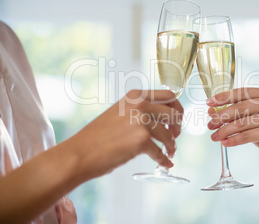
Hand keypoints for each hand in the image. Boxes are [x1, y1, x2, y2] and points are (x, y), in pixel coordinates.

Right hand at [65, 89, 182, 179]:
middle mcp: (140, 104)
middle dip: (178, 126)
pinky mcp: (141, 140)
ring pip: (169, 135)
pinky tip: (165, 163)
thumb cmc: (98, 136)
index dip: (177, 108)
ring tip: (170, 152)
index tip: (177, 119)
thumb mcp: (120, 112)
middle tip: (175, 136)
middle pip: (173, 113)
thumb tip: (163, 119)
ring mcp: (141, 121)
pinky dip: (164, 159)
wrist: (79, 154)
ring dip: (172, 146)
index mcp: (135, 95)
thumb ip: (140, 111)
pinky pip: (160, 152)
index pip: (168, 95)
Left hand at [207, 88, 258, 163]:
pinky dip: (233, 140)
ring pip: (240, 123)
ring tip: (214, 136)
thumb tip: (210, 110)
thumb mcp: (253, 117)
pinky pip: (246, 136)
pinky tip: (225, 143)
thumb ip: (235, 111)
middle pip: (239, 108)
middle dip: (221, 116)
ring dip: (224, 130)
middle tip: (210, 124)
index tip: (209, 102)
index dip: (223, 97)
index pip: (241, 92)